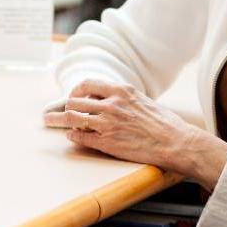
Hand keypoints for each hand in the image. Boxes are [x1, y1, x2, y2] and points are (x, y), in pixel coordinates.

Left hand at [43, 79, 226, 188]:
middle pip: (76, 101)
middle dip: (63, 107)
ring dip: (60, 120)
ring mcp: (108, 123)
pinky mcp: (107, 142)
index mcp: (121, 91)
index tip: (72, 96)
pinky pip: (81, 137)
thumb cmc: (164, 123)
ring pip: (73, 118)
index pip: (87, 84)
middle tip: (54, 111)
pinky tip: (71, 136)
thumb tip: (110, 98)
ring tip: (51, 122)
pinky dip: (73, 136)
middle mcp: (111, 104)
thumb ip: (124, 97)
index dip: (76, 91)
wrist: (176, 142)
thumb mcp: (142, 100)